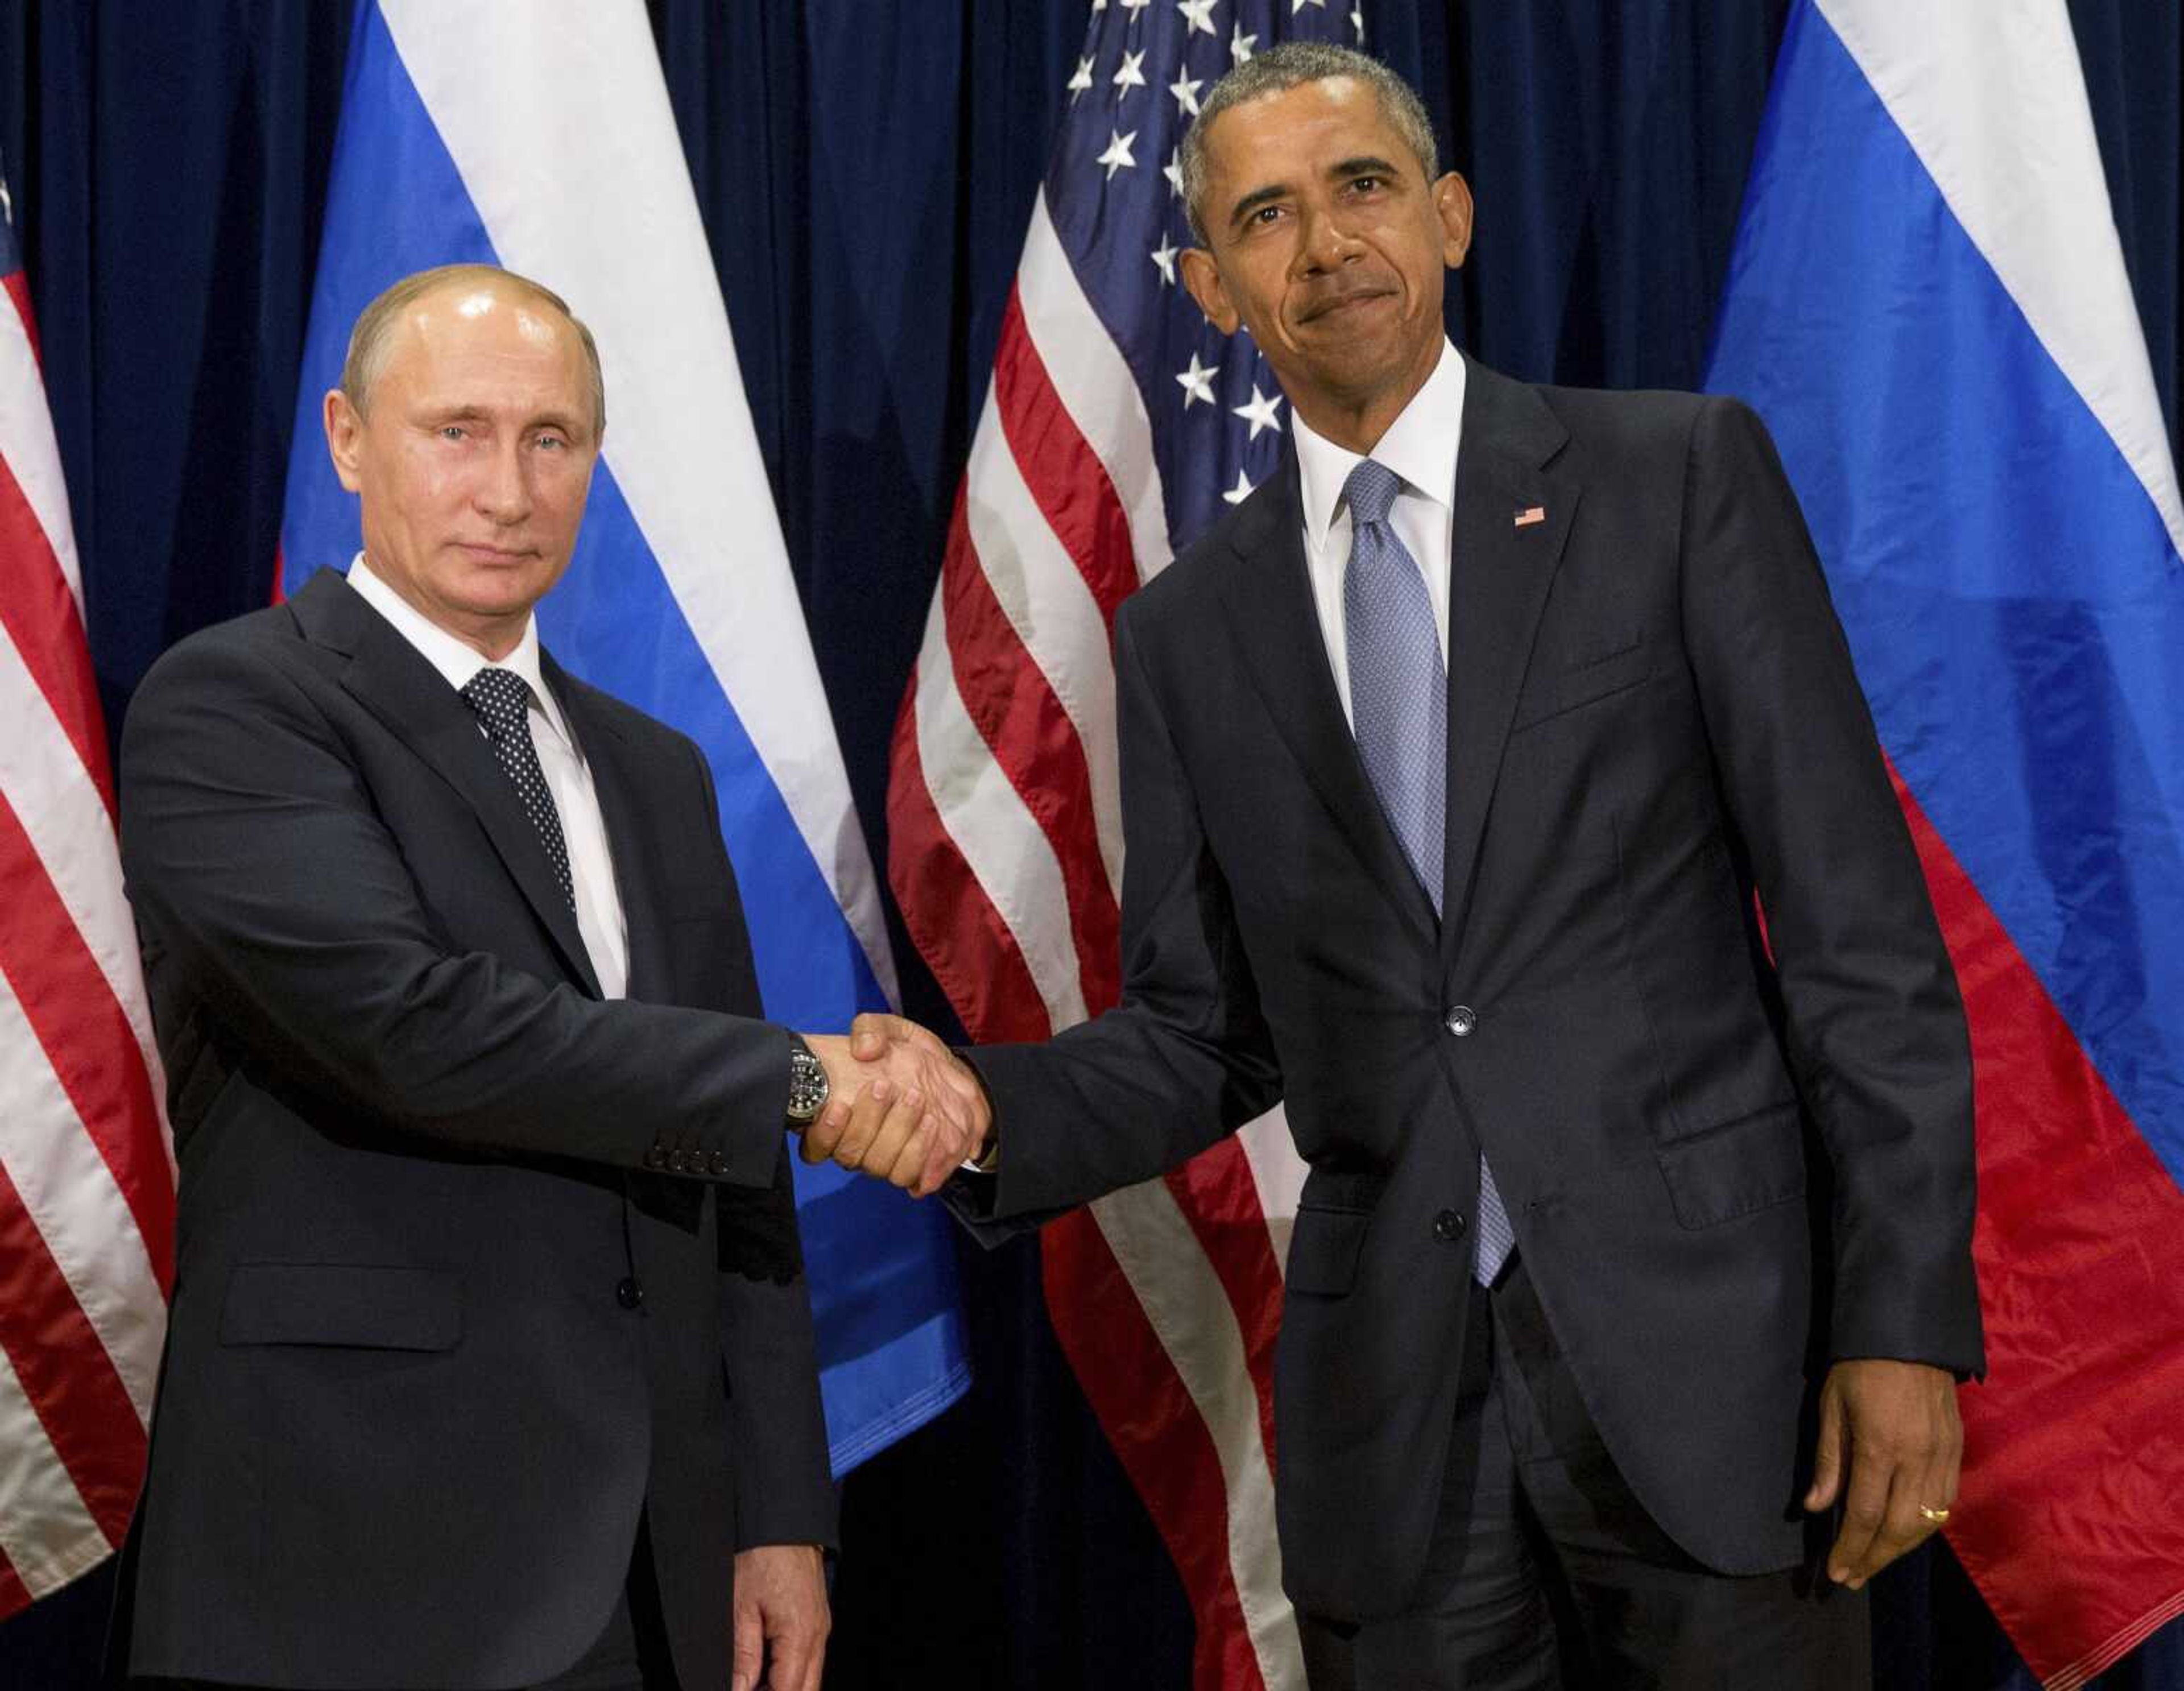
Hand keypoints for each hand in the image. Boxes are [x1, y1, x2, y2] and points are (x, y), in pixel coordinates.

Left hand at [731, 1542, 826, 1690]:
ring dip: (786, 1686)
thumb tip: (740, 1689)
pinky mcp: (818, 1621)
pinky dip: (792, 1671)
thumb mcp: (741, 1606)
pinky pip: (811, 1660)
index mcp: (799, 1636)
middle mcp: (817, 1636)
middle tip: (751, 1687)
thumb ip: (743, 1655)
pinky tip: (767, 1668)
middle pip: (807, 1690)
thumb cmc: (763, 1557)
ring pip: (811, 1678)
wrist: (786, 1522)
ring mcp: (821, 1629)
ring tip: (757, 1681)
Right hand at [794, 1024, 982, 1196]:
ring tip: (915, 1098)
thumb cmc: (905, 1053)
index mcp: (836, 1118)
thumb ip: (871, 1030)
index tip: (840, 1105)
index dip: (823, 1134)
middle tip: (885, 1086)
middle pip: (850, 1154)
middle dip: (868, 1120)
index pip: (814, 1146)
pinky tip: (932, 1123)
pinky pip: (911, 1176)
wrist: (946, 1071)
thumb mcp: (889, 1030)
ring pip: (879, 1166)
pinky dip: (921, 1153)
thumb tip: (864, 1049)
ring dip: (898, 1133)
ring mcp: (883, 1158)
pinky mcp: (915, 1166)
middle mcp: (856, 1144)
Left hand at [1803, 1358, 1961, 1587]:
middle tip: (1853, 1579)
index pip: (1866, 1514)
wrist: (1910, 1334)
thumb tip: (1817, 1507)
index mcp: (1880, 1446)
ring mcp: (1942, 1456)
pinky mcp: (1957, 1450)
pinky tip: (1906, 1535)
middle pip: (1899, 1528)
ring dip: (1901, 1549)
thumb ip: (1829, 1461)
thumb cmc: (1859, 1366)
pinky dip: (1926, 1527)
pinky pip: (1946, 1502)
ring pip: (1928, 1522)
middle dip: (1875, 1558)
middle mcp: (1917, 1458)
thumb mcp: (1831, 1405)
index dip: (1852, 1548)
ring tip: (1874, 1562)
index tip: (1837, 1572)